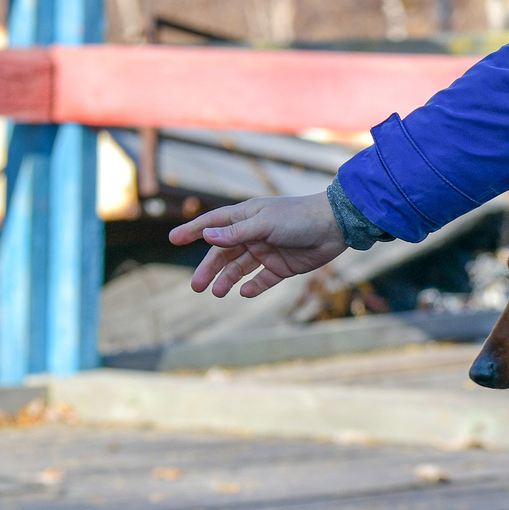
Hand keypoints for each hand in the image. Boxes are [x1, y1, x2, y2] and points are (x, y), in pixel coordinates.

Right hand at [169, 192, 347, 298]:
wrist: (335, 227)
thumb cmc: (298, 217)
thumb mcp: (264, 224)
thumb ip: (236, 233)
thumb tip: (206, 235)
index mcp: (246, 217)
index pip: (213, 224)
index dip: (193, 231)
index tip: (173, 239)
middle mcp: (253, 234)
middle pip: (224, 253)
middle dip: (209, 269)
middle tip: (196, 286)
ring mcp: (267, 251)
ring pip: (240, 268)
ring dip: (227, 280)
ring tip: (216, 292)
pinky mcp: (282, 266)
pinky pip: (262, 279)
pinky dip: (252, 286)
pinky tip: (244, 292)